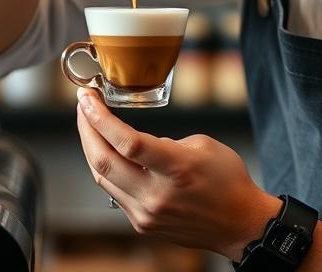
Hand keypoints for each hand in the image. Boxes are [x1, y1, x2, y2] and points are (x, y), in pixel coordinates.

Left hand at [75, 88, 281, 260]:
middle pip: (104, 161)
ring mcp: (147, 213)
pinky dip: (107, 169)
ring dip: (92, 148)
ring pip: (103, 177)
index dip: (100, 118)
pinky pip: (114, 191)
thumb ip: (164, 142)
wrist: (239, 224)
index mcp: (176, 169)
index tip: (87, 98)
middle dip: (86, 129)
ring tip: (90, 125)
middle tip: (82, 106)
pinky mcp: (142, 224)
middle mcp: (157, 195)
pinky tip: (109, 152)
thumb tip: (133, 142)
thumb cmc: (227, 180)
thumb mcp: (203, 145)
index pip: (128, 143)